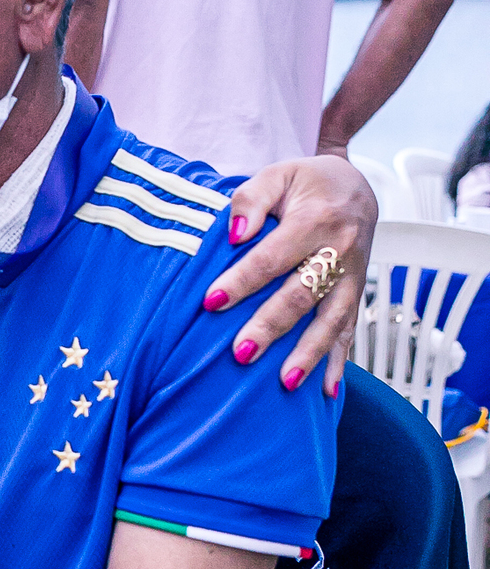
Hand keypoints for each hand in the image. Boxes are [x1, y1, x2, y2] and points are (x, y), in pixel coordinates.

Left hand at [202, 156, 375, 395]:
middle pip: (302, 295)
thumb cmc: (306, 183)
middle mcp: (340, 251)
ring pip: (331, 321)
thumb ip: (251, 198)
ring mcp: (352, 277)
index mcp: (316, 219)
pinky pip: (350, 332)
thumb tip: (233, 234)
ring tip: (285, 383)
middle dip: (271, 327)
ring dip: (309, 354)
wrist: (357, 186)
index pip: (272, 256)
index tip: (211, 302)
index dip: (242, 280)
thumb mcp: (278, 174)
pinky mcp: (356, 295)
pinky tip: (327, 393)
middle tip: (241, 354)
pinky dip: (339, 363)